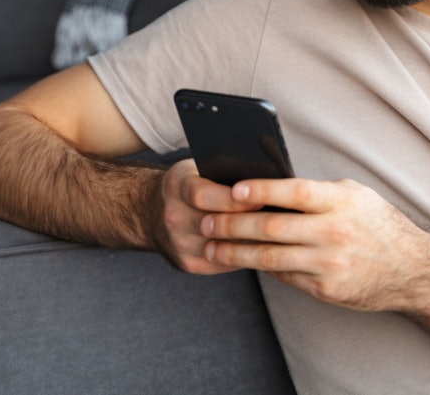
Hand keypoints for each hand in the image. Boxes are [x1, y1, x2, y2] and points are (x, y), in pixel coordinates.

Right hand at [154, 158, 265, 274]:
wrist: (151, 212)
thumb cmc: (187, 183)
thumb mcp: (197, 167)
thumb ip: (224, 169)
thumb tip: (265, 175)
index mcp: (177, 187)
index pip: (203, 196)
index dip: (234, 200)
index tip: (261, 200)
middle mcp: (174, 217)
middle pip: (216, 224)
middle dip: (249, 223)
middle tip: (278, 221)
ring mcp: (179, 243)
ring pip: (224, 247)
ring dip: (251, 243)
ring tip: (276, 236)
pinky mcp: (188, 263)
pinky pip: (224, 262)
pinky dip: (244, 256)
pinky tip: (262, 248)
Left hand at [198, 177, 429, 310]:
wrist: (412, 270)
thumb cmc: (378, 225)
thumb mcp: (356, 196)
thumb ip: (318, 192)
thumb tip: (271, 186)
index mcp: (340, 201)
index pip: (293, 191)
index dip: (260, 189)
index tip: (231, 190)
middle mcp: (334, 231)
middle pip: (272, 226)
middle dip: (232, 224)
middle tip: (206, 222)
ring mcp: (328, 262)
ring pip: (269, 256)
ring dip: (235, 252)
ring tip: (211, 247)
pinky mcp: (325, 287)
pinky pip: (284, 275)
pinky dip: (260, 267)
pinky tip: (242, 260)